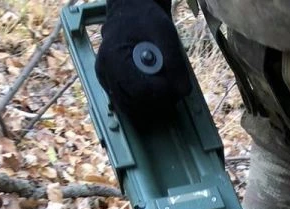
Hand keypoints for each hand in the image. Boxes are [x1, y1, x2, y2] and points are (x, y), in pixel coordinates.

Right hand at [95, 0, 190, 127]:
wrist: (130, 16)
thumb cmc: (145, 20)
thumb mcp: (165, 33)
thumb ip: (175, 62)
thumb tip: (183, 92)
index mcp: (113, 57)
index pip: (138, 90)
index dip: (161, 92)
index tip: (173, 84)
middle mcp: (105, 73)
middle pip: (134, 105)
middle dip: (158, 101)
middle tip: (171, 87)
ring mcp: (107, 84)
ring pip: (133, 112)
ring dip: (153, 106)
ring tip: (163, 86)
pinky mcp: (113, 91)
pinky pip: (131, 108)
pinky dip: (147, 105)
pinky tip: (155, 90)